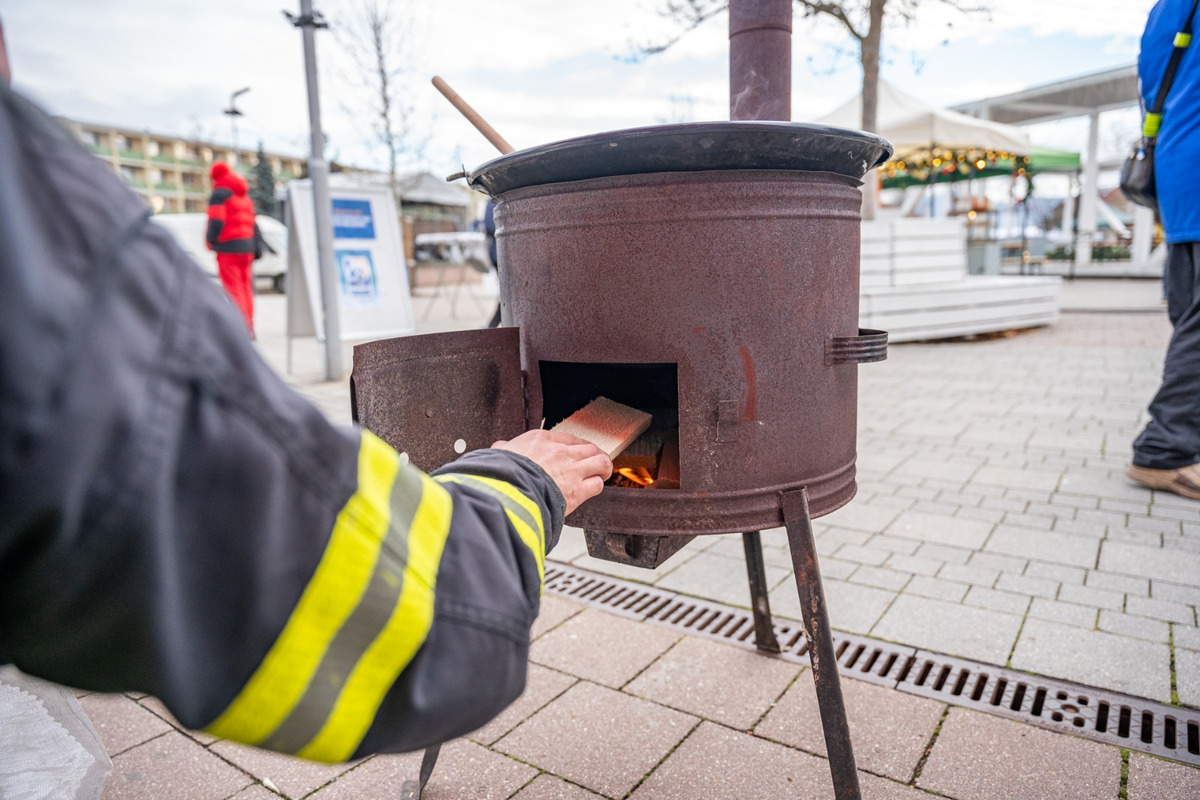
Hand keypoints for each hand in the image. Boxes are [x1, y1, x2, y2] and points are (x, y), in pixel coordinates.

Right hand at [493, 429, 611, 514]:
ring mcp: (572, 471)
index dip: (578, 445)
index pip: (569, 438)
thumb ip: (504, 448)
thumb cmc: (501, 474)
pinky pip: (597, 484)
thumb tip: (499, 446)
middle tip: (596, 461)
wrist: (508, 494)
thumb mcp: (499, 454)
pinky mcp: (577, 491)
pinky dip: (597, 485)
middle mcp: (560, 452)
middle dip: (595, 454)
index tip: (579, 450)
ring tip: (603, 473)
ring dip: (603, 468)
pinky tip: (594, 488)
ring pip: (600, 462)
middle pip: (589, 448)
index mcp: (542, 440)